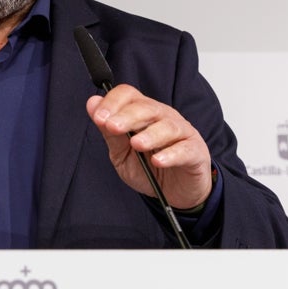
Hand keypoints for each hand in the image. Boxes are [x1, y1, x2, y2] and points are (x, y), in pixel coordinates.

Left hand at [85, 84, 212, 209]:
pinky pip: (184, 149)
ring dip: (150, 134)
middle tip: (112, 127)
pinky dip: (171, 154)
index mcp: (143, 114)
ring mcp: (181, 133)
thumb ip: (109, 132)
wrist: (175, 193)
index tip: (98, 117)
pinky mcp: (195, 151)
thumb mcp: (122, 154)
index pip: (128, 96)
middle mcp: (163, 117)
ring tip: (136, 144)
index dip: (112, 103)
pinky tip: (158, 161)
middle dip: (127, 116)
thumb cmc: (149, 169)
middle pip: (147, 107)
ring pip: (167, 126)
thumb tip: (92, 104)